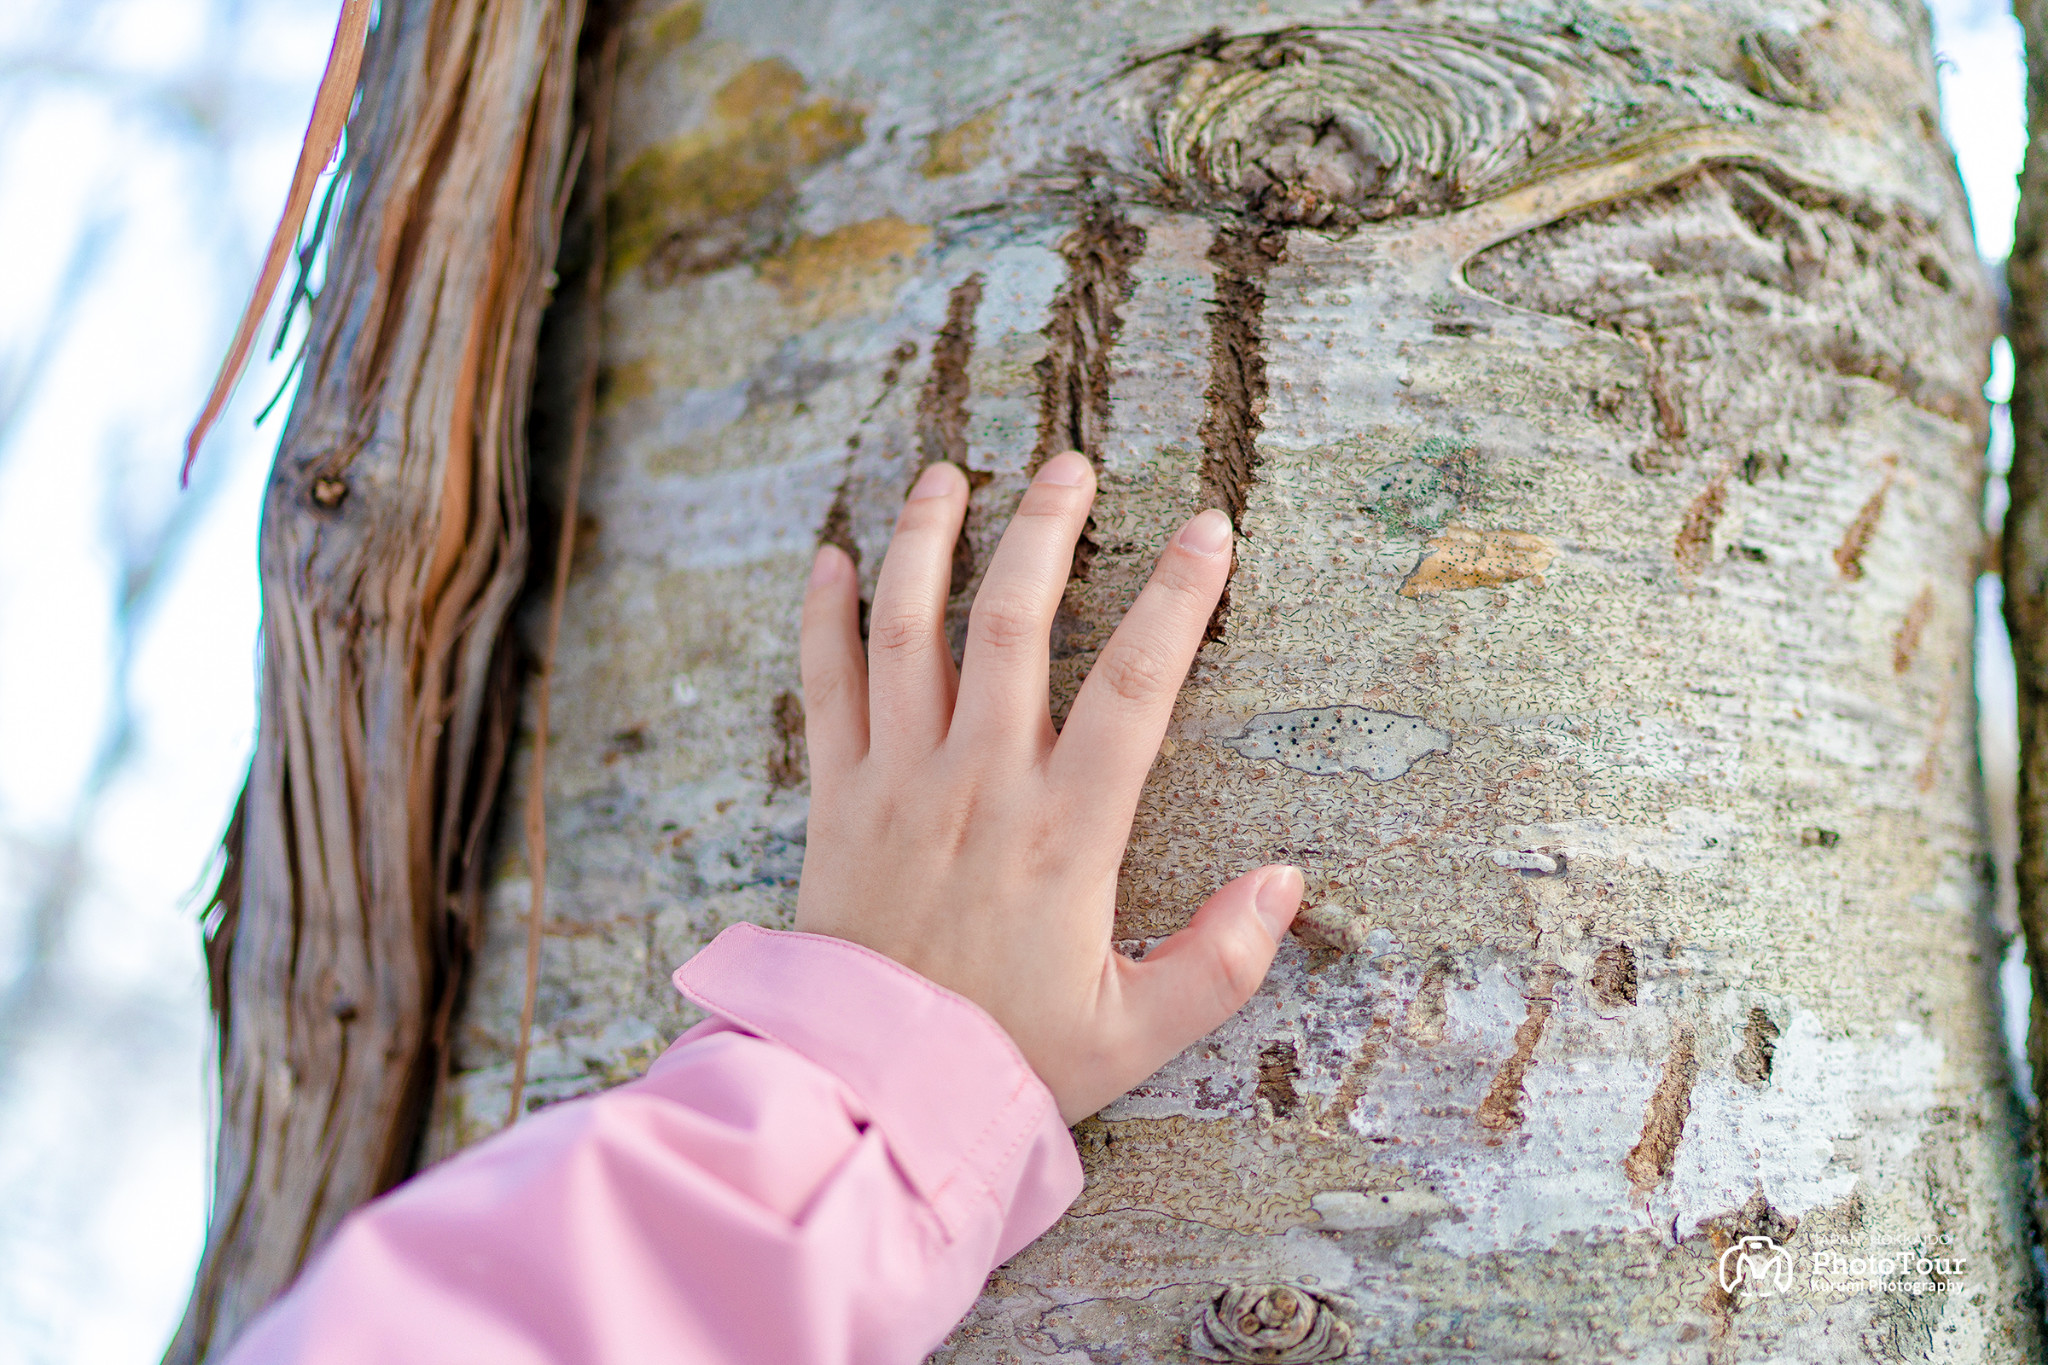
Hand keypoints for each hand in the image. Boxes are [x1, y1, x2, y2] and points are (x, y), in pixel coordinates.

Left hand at [795, 450, 1301, 1122]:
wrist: (870, 1096)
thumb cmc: (1008, 1063)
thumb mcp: (1134, 1031)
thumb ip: (1220, 961)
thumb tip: (1288, 883)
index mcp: (1065, 832)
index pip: (1137, 686)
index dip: (1179, 598)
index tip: (1209, 529)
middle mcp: (980, 785)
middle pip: (1014, 623)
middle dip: (1044, 530)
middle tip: (1067, 466)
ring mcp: (898, 783)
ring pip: (908, 631)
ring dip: (926, 542)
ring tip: (946, 476)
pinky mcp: (836, 801)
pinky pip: (823, 687)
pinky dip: (823, 616)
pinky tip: (832, 558)